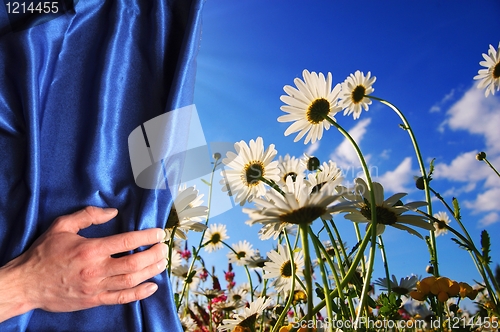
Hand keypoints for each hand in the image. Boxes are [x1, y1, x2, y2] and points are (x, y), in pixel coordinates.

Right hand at [0, 206, 166, 320]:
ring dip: (151, 272)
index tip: (159, 233)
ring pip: (131, 281)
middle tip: (163, 248)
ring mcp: (96, 287)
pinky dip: (139, 294)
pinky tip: (152, 287)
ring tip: (162, 263)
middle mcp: (96, 269)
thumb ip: (88, 216)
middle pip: (134, 262)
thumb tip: (113, 212)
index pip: (126, 241)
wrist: (27, 284)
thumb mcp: (61, 226)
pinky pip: (121, 298)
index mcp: (90, 249)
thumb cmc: (44, 253)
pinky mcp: (94, 300)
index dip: (147, 236)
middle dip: (154, 254)